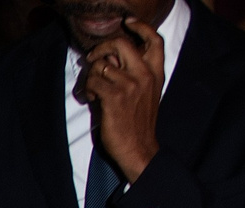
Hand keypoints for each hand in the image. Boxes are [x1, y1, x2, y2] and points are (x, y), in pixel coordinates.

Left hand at [77, 19, 164, 181]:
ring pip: (102, 64)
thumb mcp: (147, 92)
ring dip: (92, 75)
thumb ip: (135, 73)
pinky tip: (93, 99)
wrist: (138, 147)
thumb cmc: (138, 121)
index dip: (140, 26)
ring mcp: (130, 85)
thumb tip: (113, 58)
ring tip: (94, 89)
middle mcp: (145, 74)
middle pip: (122, 43)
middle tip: (93, 57)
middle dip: (102, 47)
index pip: (154, 40)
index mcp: (156, 72)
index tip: (127, 22)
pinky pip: (93, 81)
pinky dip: (88, 89)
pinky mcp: (114, 97)